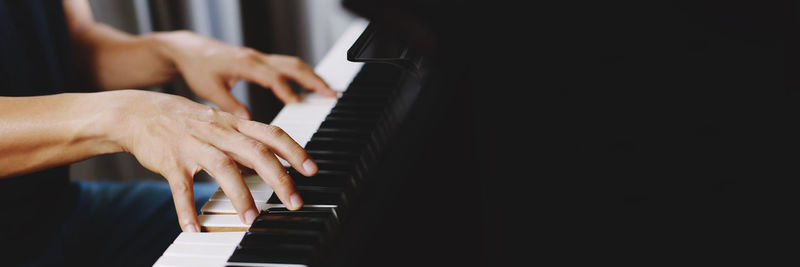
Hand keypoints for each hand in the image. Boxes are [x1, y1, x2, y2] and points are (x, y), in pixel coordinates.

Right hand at [105, 90, 317, 231]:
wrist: (138, 112)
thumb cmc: (186, 121)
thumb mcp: (220, 124)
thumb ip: (246, 140)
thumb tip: (274, 159)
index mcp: (233, 124)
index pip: (272, 133)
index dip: (294, 150)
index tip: (312, 169)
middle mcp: (218, 132)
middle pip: (255, 152)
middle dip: (278, 178)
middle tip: (294, 202)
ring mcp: (194, 145)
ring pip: (223, 168)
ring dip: (240, 195)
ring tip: (251, 218)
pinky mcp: (171, 161)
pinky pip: (182, 187)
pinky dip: (187, 209)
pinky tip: (194, 228)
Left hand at [155, 31, 336, 119]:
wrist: (189, 50)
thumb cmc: (197, 68)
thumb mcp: (208, 89)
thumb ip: (228, 105)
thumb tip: (246, 121)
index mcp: (245, 64)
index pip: (273, 77)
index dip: (287, 90)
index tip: (300, 104)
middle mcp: (256, 58)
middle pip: (292, 66)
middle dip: (313, 80)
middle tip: (331, 95)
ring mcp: (260, 58)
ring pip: (293, 63)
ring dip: (312, 76)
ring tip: (328, 91)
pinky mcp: (260, 60)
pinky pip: (287, 65)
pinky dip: (302, 74)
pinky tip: (310, 85)